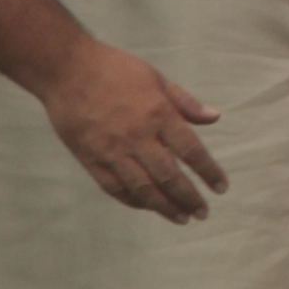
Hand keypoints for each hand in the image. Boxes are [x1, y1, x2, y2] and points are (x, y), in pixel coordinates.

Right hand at [39, 37, 226, 221]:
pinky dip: (134, 201)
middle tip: (203, 213)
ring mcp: (112, 152)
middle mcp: (138, 137)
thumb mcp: (156, 78)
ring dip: (165, 207)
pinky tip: (148, 206)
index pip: (191, 150)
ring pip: (143, 189)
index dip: (209, 172)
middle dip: (189, 198)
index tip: (221, 188)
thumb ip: (185, 102)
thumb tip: (215, 117)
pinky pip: (115, 188)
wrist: (67, 70)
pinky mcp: (91, 160)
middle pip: (169, 176)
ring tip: (181, 218)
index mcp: (158, 114)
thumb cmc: (115, 69)